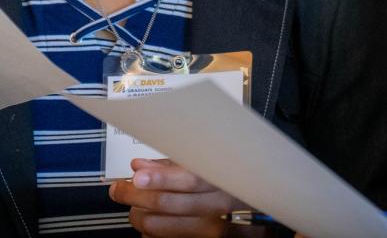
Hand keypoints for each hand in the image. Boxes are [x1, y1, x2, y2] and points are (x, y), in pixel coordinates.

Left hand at [109, 158, 260, 236]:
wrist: (262, 199)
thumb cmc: (229, 173)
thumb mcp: (204, 159)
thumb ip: (173, 164)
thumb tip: (140, 165)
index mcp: (224, 170)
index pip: (192, 177)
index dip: (163, 177)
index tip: (136, 175)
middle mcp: (225, 198)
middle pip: (179, 203)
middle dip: (142, 198)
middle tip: (119, 189)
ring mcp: (221, 225)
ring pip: (180, 229)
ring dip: (148, 221)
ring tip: (132, 209)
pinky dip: (160, 236)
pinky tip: (148, 229)